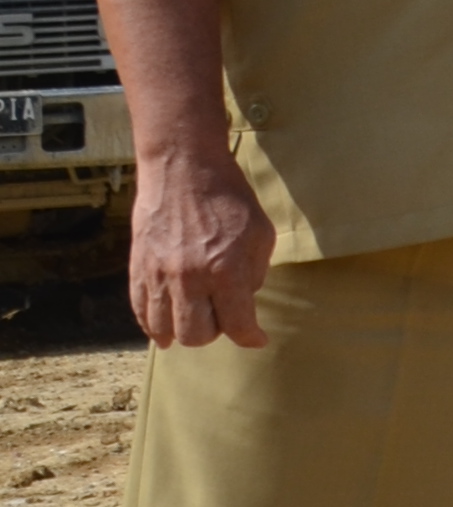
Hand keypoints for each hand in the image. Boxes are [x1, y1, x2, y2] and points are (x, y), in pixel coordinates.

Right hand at [127, 148, 275, 346]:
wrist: (183, 168)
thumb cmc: (229, 198)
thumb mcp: (260, 233)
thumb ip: (255, 273)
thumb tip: (244, 301)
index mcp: (226, 270)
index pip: (237, 324)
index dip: (250, 337)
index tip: (257, 338)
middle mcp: (189, 278)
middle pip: (196, 335)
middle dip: (214, 333)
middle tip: (223, 319)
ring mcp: (158, 275)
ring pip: (164, 329)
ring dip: (182, 332)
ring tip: (194, 323)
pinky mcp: (138, 268)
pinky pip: (140, 310)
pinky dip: (153, 324)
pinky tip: (164, 326)